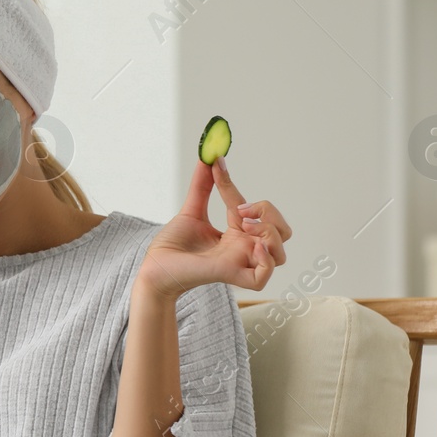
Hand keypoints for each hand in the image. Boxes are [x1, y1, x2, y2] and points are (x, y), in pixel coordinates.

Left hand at [139, 156, 290, 299]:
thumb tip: (208, 159)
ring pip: (280, 254)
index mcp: (236, 234)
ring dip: (270, 234)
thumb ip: (202, 186)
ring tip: (243, 226)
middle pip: (282, 233)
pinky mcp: (233, 277)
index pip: (254, 210)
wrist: (154, 266)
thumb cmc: (172, 246)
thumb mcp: (191, 211)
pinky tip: (251, 247)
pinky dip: (266, 259)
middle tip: (241, 212)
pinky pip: (265, 276)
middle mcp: (243, 249)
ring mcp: (240, 264)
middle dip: (271, 215)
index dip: (237, 189)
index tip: (217, 168)